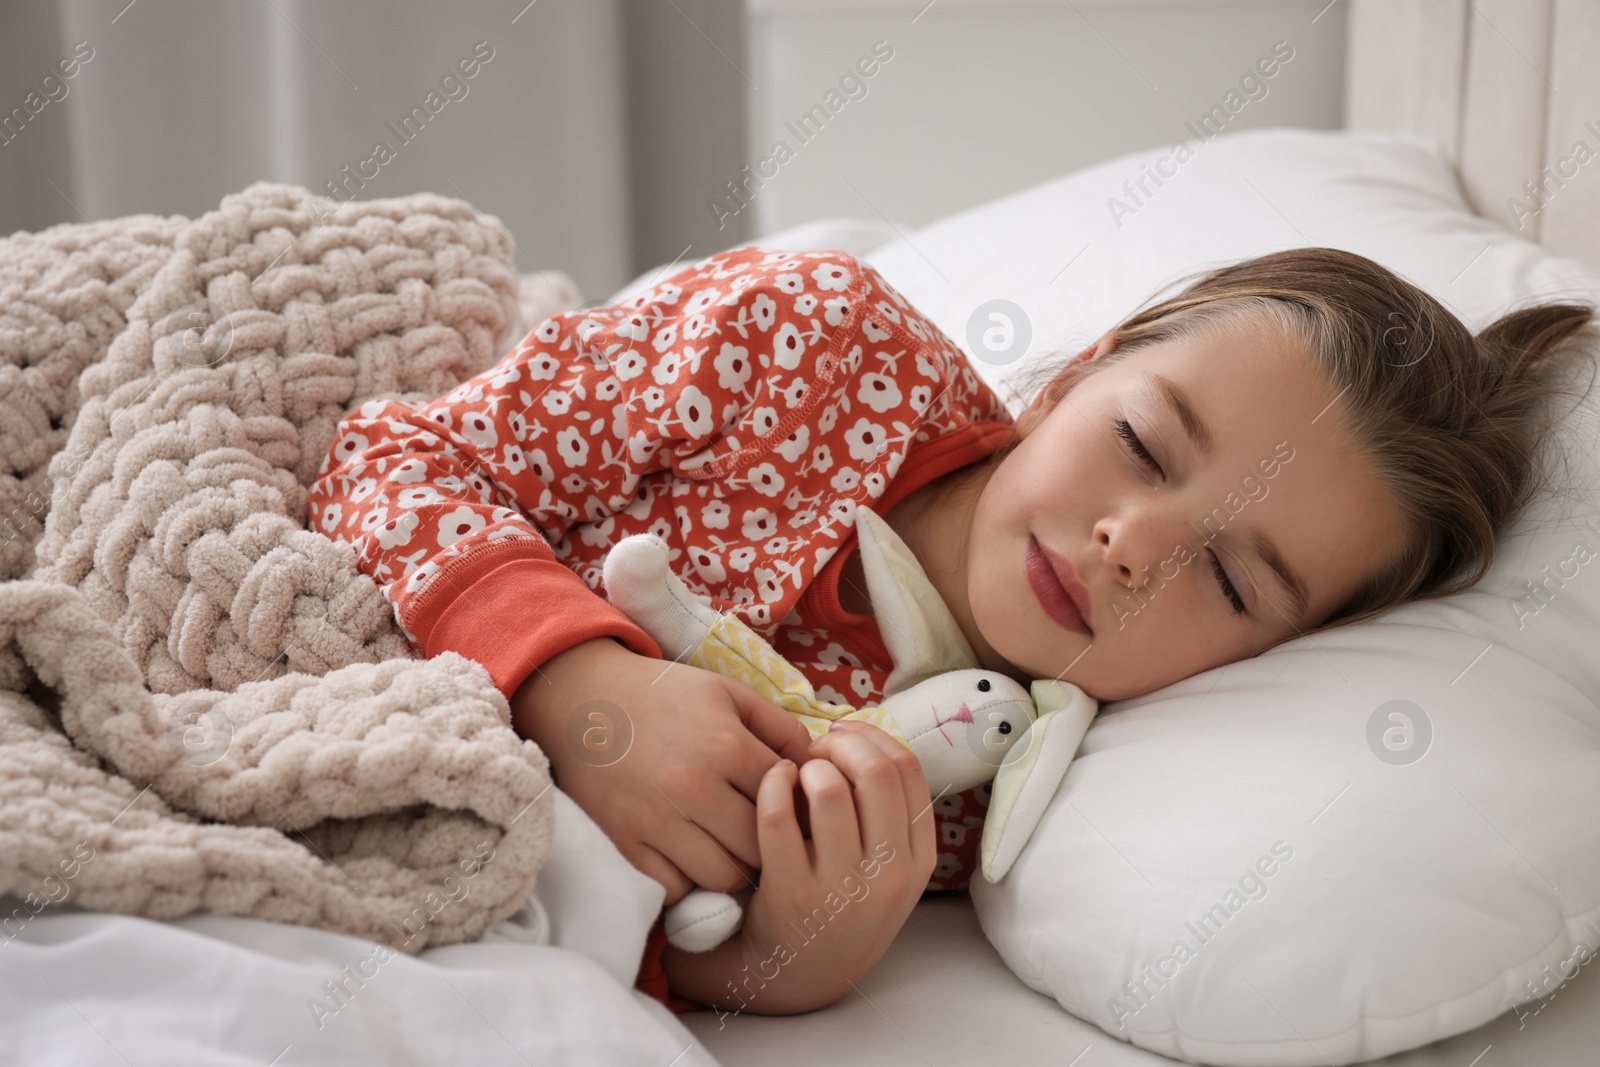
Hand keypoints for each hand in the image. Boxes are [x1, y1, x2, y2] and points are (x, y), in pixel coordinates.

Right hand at [511, 637, 814, 904]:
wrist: (584, 701)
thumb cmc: (665, 696)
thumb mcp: (729, 693)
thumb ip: (780, 727)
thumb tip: (817, 767)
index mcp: (726, 745)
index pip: (787, 801)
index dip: (800, 811)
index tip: (798, 812)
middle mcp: (693, 787)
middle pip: (760, 847)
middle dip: (773, 847)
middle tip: (773, 842)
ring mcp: (656, 820)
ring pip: (723, 876)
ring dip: (736, 870)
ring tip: (736, 853)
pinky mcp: (626, 843)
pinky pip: (676, 888)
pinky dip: (691, 882)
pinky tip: (695, 860)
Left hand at [669, 720, 937, 1013]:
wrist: (796, 977)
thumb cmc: (838, 906)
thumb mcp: (885, 871)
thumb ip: (887, 813)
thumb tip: (862, 735)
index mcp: (917, 862)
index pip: (908, 770)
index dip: (872, 738)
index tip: (846, 735)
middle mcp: (888, 876)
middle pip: (875, 773)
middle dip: (841, 743)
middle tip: (817, 748)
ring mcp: (841, 888)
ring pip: (828, 789)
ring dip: (806, 766)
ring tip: (794, 773)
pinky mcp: (790, 894)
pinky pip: (778, 816)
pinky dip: (771, 785)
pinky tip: (770, 784)